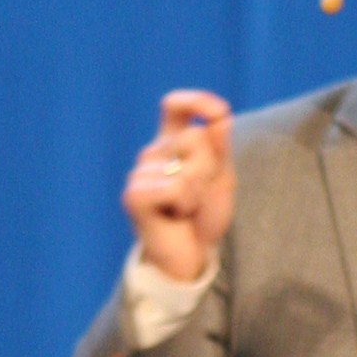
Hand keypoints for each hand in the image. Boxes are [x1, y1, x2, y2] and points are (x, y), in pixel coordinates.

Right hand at [122, 90, 234, 283]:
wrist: (191, 255)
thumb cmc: (204, 216)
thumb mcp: (221, 179)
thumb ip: (220, 149)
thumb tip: (222, 118)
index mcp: (172, 143)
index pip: (176, 108)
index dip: (196, 101)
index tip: (218, 110)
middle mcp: (153, 152)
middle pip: (196, 139)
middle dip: (211, 168)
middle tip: (201, 194)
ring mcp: (140, 172)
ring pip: (187, 167)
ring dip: (198, 193)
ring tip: (187, 208)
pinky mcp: (134, 195)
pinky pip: (175, 187)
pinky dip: (185, 204)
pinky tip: (174, 215)